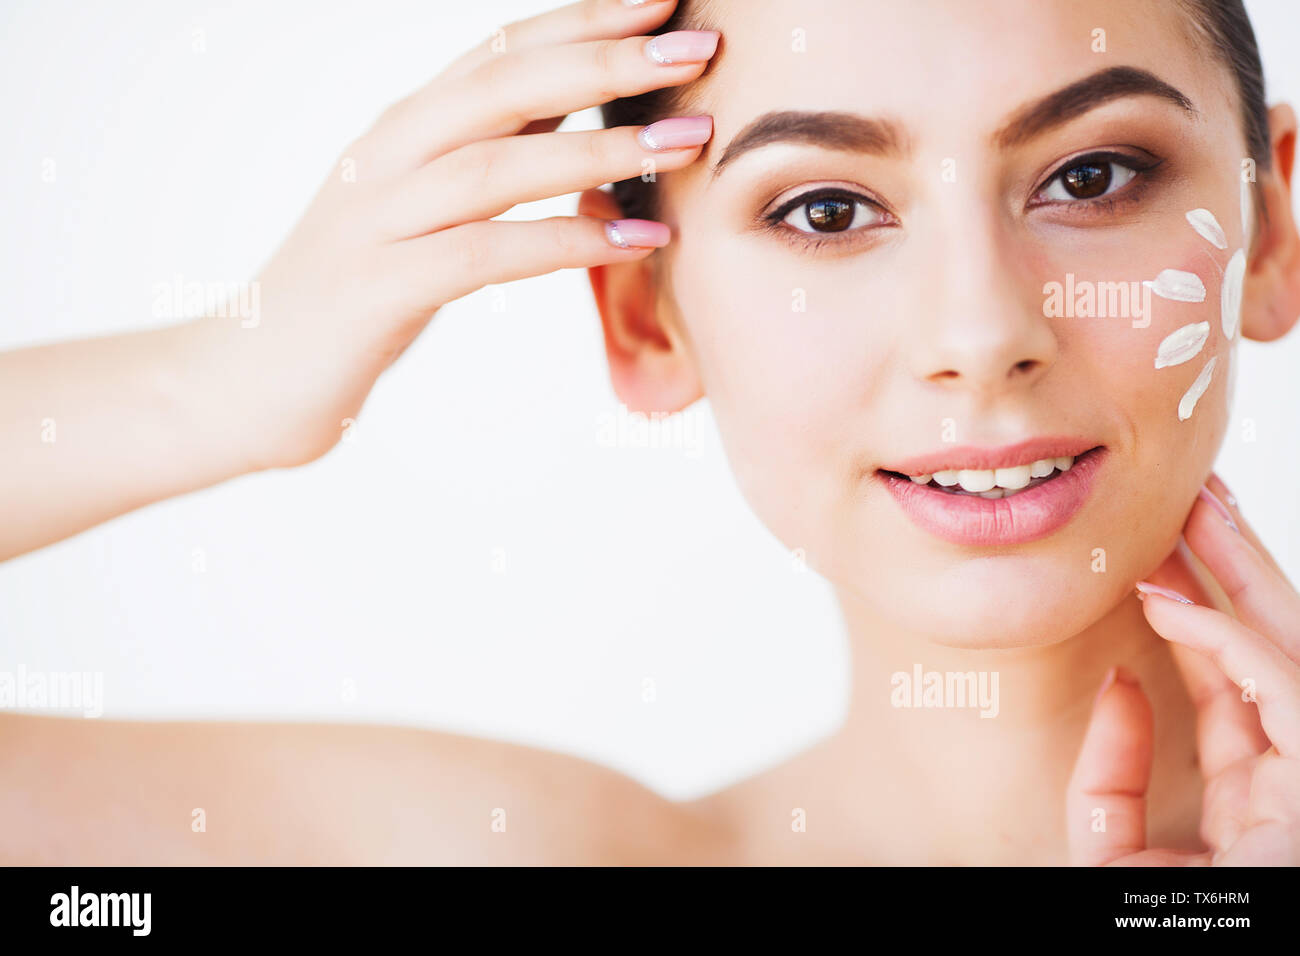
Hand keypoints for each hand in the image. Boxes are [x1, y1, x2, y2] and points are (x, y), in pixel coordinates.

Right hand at [225, 0, 715, 468]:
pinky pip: (485, 254)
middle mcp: (389, 155)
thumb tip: (580, 125)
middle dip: (607, 60)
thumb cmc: (356, 292)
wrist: (250, 377)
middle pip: (505, 84)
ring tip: (688, 142)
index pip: (501, 50)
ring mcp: (378, 218)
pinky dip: (563, 243)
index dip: (583, 19)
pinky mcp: (379, 287)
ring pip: (498, 163)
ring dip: (599, 149)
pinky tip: (633, 242)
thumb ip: (488, 159)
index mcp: (405, 129)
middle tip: (697, 44)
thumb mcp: (423, 211)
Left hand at [1067, 473, 1299, 864]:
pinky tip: (1174, 603)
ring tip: (1201, 509)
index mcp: (1260, 807)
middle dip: (1237, 577)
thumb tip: (1120, 683)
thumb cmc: (1153, 925)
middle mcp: (1298, 788)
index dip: (1199, 630)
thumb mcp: (1111, 861)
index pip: (1235, 701)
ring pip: (1294, 657)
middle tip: (1194, 505)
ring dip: (1250, 578)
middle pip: (1274, 659)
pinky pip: (1289, 695)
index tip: (1153, 573)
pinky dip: (1231, 644)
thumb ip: (1109, 783)